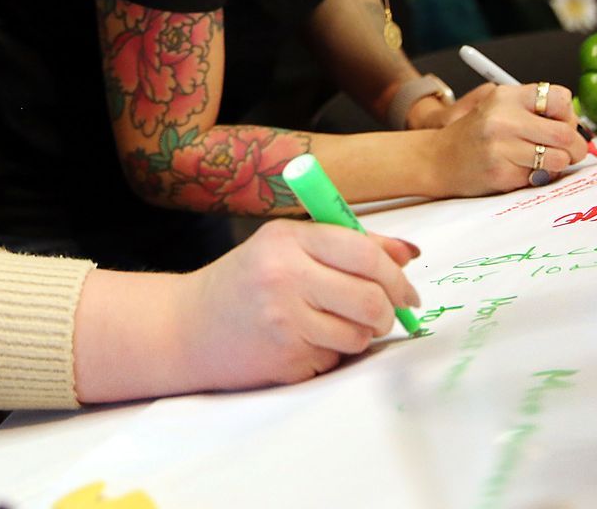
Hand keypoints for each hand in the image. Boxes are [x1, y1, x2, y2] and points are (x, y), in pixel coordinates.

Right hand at [175, 220, 420, 388]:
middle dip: (388, 312)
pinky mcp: (285, 358)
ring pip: (360, 333)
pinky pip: (337, 357)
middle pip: (372, 298)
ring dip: (359, 334)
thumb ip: (347, 246)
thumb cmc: (244, 283)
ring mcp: (284, 320)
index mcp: (286, 238)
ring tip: (331, 326)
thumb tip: (409, 253)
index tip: (407, 291)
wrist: (187, 328)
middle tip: (382, 315)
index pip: (364, 253)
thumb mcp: (286, 247)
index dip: (396, 276)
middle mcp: (284, 275)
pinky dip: (333, 352)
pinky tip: (304, 342)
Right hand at [428, 81, 587, 195]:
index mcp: (506, 97)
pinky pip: (540, 177)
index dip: (569, 114)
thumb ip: (536, 111)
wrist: (438, 159)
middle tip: (569, 151)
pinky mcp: (501, 173)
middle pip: (565, 133)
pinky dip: (537, 177)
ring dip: (557, 164)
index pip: (561, 98)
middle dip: (575, 146)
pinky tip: (519, 170)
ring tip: (541, 162)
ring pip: (558, 158)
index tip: (561, 123)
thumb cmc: (478, 135)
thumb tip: (579, 127)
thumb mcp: (500, 108)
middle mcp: (503, 118)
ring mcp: (500, 147)